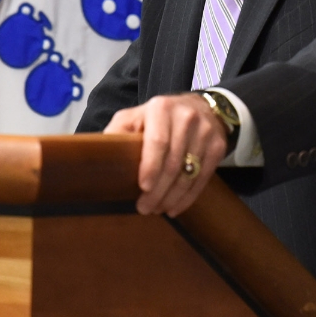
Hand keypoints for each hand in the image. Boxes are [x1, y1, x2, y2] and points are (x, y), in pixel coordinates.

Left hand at [103, 93, 228, 216]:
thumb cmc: (160, 117)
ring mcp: (205, 132)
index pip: (157, 141)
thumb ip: (117, 131)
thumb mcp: (135, 116)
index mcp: (161, 108)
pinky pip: (203, 178)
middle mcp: (186, 117)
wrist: (201, 107)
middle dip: (158, 190)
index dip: (150, 166)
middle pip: (173, 162)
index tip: (143, 187)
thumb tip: (98, 154)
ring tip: (157, 209)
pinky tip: (175, 207)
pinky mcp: (217, 147)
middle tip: (145, 208)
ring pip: (188, 173)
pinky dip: (188, 197)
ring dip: (171, 197)